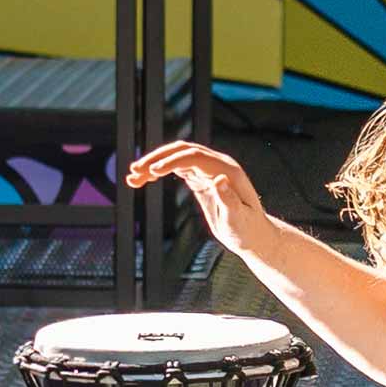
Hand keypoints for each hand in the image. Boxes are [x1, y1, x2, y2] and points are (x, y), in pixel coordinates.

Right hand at [127, 140, 267, 248]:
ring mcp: (207, 171)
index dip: (172, 162)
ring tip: (132, 176)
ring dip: (153, 164)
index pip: (194, 157)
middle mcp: (217, 165)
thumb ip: (229, 199)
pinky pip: (176, 169)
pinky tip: (143, 179)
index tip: (153, 172)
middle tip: (135, 170)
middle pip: (181, 152)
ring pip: (175, 159)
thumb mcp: (238, 218)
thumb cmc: (247, 229)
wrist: (252, 234)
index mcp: (227, 171)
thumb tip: (219, 179)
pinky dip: (159, 172)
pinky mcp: (200, 180)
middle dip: (157, 159)